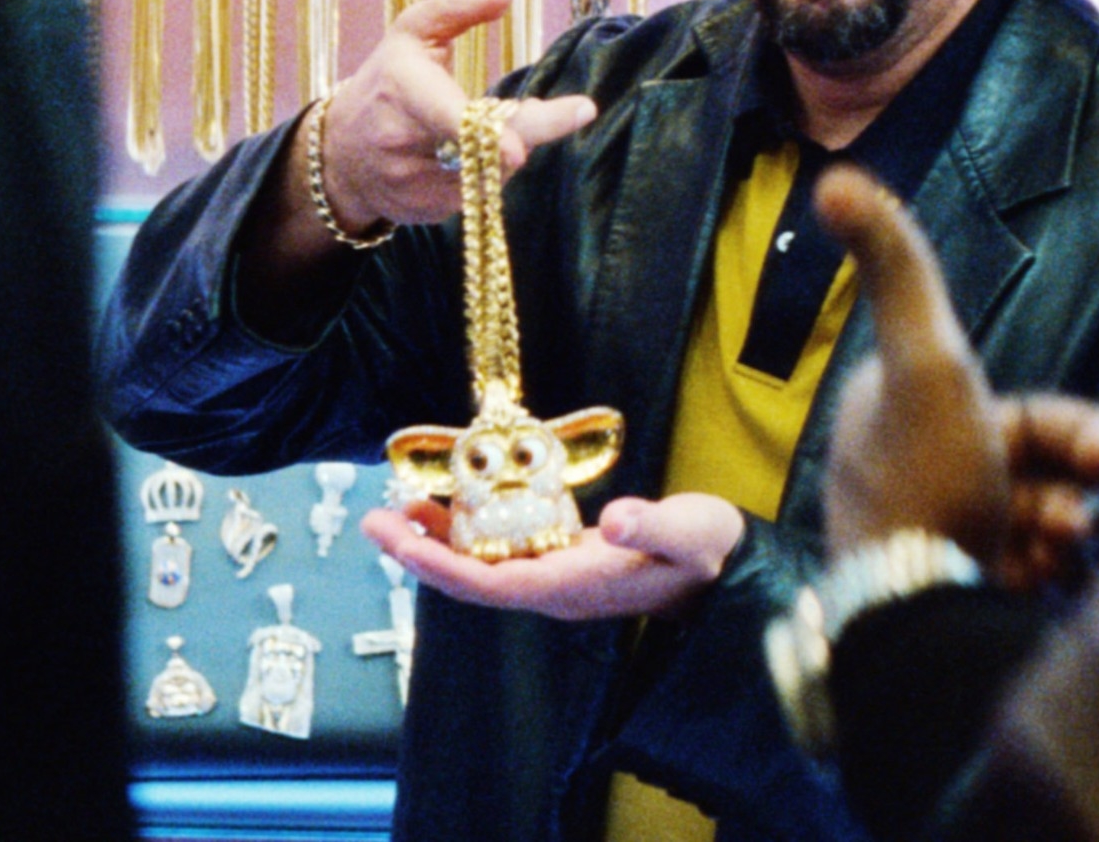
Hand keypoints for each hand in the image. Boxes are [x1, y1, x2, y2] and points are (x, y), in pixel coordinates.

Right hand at [316, 0, 597, 230]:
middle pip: (484, 150)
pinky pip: (478, 195)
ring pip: (489, 174)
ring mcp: (412, 185)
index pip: (454, 116)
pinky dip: (489, 172)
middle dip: (532, 131)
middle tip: (581, 110)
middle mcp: (403, 143)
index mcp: (402, 91)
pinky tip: (473, 153)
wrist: (338, 152)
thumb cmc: (386, 81)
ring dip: (508, 148)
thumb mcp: (411, 33)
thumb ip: (458, 7)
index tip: (539, 138)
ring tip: (494, 123)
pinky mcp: (425, 213)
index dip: (499, 130)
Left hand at [359, 493, 745, 620]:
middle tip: (373, 520)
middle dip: (419, 555)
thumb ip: (655, 527)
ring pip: (479, 568)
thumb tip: (619, 521)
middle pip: (471, 581)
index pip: (493, 586)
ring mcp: (554, 579)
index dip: (442, 568)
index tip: (401, 545)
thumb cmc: (709, 550)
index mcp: (575, 589)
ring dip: (434, 542)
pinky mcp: (558, 561)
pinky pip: (498, 552)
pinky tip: (444, 506)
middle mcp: (554, 591)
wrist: (725, 567)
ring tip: (393, 509)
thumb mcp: (691, 532)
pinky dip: (465, 531)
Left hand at [814, 165, 1098, 592]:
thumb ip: (896, 265)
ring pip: (1043, 526)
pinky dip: (1049, 581)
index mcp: (911, 420)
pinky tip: (1043, 589)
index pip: (1026, 419)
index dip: (1079, 434)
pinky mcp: (956, 600)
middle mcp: (922, 475)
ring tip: (1054, 557)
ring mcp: (939, 542)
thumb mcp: (922, 357)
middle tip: (1081, 520)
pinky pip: (1032, 580)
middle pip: (1041, 474)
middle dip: (1075, 492)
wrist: (916, 614)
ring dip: (1064, 535)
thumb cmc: (927, 481)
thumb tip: (836, 176)